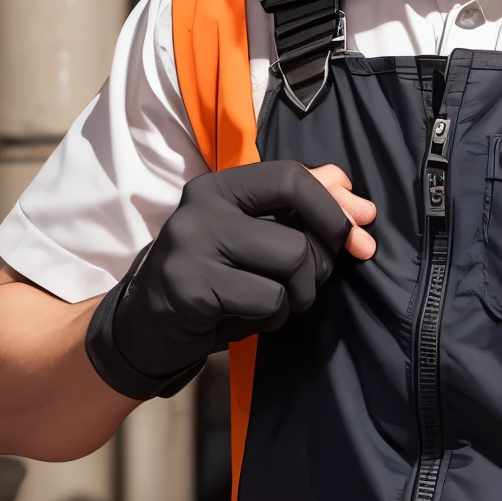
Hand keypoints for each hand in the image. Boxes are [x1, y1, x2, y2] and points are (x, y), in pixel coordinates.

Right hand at [85, 158, 361, 399]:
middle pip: (299, 236)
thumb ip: (301, 206)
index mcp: (219, 185)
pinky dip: (271, 320)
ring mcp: (193, 247)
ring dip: (296, 297)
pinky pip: (269, 302)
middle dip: (318, 269)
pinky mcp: (192, 289)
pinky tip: (244, 318)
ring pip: (290, 267)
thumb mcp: (252, 233)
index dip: (332, 210)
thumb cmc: (211, 275)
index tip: (354, 238)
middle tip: (302, 284)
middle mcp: (202, 207)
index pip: (292, 177)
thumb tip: (353, 192)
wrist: (146, 323)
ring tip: (268, 302)